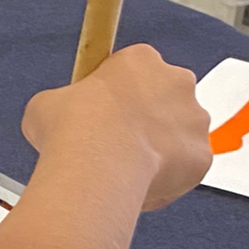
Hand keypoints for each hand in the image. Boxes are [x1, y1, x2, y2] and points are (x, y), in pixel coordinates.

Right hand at [21, 44, 210, 211]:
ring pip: (178, 136)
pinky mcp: (202, 156)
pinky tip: (137, 188)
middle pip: (166, 99)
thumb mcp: (46, 105)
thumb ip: (63, 104)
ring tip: (125, 171)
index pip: (136, 70)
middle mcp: (177, 81)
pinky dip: (166, 181)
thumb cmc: (71, 130)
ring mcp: (194, 120)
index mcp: (140, 60)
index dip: (119, 94)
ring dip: (159, 150)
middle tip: (116, 144)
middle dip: (147, 120)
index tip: (104, 112)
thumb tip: (58, 118)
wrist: (97, 165)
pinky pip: (184, 171)